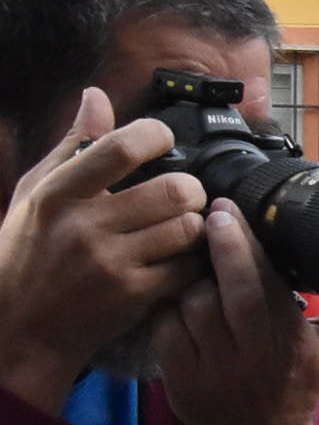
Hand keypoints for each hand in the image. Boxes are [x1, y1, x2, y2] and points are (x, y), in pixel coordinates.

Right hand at [0, 90, 204, 411]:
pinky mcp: (131, 296)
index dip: (156, 135)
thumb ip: (73, 146)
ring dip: (193, 225)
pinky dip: (190, 261)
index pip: (121, 148)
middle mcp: (83, 226)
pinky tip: (176, 259)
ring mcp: (110, 263)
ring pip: (187, 228)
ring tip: (179, 226)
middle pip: (172, 189)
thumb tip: (96, 97)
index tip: (163, 140)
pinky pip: (186, 267)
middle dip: (190, 188)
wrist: (18, 328)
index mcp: (58, 194)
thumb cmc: (27, 254)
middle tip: (184, 193)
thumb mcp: (36, 194)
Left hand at [154, 199, 318, 424]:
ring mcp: (208, 370)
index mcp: (288, 346)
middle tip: (212, 214)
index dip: (242, 245)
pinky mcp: (177, 379)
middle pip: (222, 291)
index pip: (261, 286)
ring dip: (193, 279)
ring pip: (189, 304)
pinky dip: (170, 307)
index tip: (231, 210)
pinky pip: (164, 326)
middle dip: (216, 246)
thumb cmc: (294, 385)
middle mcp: (249, 358)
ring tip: (204, 267)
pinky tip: (182, 300)